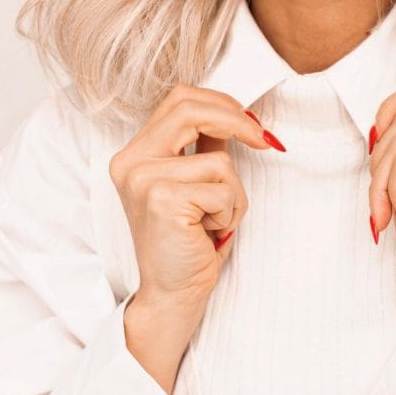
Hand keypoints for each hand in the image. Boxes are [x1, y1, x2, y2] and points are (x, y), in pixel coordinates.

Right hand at [109, 84, 282, 319]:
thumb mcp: (196, 181)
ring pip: (219, 160)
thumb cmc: (189, 240)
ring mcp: (142, 180)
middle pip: (190, 108)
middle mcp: (130, 162)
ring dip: (234, 193)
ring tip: (215, 220)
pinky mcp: (162, 200)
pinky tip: (209, 233)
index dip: (222, 104)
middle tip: (265, 142)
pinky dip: (230, 212)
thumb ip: (206, 144)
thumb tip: (241, 115)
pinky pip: (223, 189)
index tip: (253, 125)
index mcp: (134, 153)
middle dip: (237, 121)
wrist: (172, 294)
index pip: (179, 100)